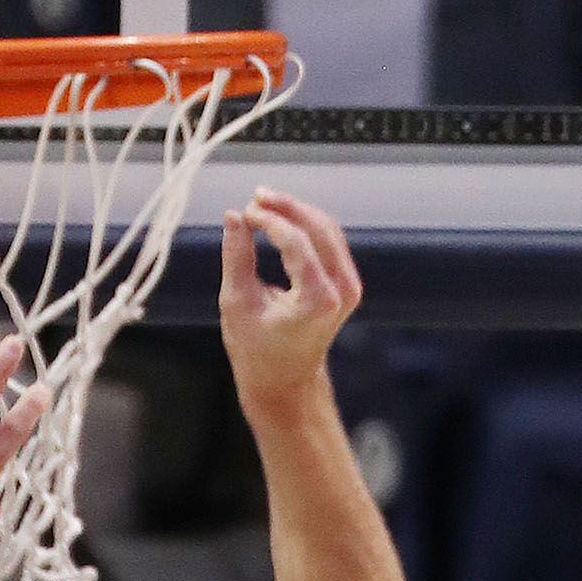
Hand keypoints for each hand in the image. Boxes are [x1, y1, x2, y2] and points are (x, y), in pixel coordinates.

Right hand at [218, 188, 361, 421]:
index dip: (269, 220)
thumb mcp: (237, 304)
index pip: (296, 242)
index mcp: (316, 300)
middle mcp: (340, 290)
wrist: (284, 382)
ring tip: (263, 205)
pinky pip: (330, 241)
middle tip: (255, 198)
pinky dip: (306, 226)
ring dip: (296, 212)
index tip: (244, 213)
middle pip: (317, 227)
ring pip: (327, 228)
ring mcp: (349, 286)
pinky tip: (281, 220)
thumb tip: (232, 218)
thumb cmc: (256, 352)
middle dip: (286, 207)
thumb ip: (236, 257)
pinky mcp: (347, 282)